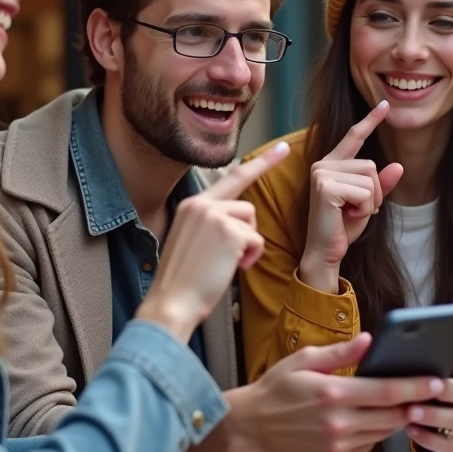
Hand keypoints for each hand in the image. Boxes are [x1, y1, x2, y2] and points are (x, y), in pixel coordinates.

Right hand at [136, 142, 289, 340]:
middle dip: (251, 227)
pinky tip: (231, 268)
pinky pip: (255, 239)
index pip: (230, 178)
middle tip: (270, 185)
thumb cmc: (184, 281)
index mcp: (191, 205)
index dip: (260, 164)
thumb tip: (240, 221)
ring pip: (251, 221)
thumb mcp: (192, 241)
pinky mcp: (228, 230)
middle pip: (246, 204)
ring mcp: (214, 214)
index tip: (281, 149)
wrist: (171, 303)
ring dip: (247, 245)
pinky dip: (250, 257)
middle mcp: (201, 203)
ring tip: (227, 263)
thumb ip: (212, 223)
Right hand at [232, 333, 444, 451]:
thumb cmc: (276, 389)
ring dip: (396, 418)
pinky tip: (370, 418)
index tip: (435, 380)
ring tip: (401, 402)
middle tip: (427, 391)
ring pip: (383, 432)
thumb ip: (340, 353)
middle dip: (413, 403)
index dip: (416, 387)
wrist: (251, 427)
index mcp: (333, 394)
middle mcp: (338, 423)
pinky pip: (367, 446)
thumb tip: (369, 341)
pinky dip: (375, 432)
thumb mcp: (304, 360)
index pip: (387, 391)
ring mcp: (337, 446)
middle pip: (392, 415)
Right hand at [300, 101, 404, 291]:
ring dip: (370, 202)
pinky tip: (347, 216)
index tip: (385, 104)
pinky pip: (364, 192)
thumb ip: (381, 184)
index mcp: (332, 164)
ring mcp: (322, 173)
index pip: (354, 136)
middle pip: (371, 165)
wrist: (326, 251)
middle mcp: (323, 164)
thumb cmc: (343, 226)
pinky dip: (364, 208)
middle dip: (374, 192)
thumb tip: (399, 167)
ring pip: (370, 178)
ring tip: (350, 213)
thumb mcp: (368, 203)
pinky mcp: (325, 186)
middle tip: (356, 209)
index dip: (371, 120)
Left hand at [406, 344, 452, 451]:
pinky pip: (450, 445)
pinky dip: (429, 439)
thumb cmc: (450, 386)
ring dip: (432, 416)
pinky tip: (412, 430)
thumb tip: (418, 353)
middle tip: (420, 390)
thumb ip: (442, 363)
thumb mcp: (451, 372)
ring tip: (410, 412)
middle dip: (443, 392)